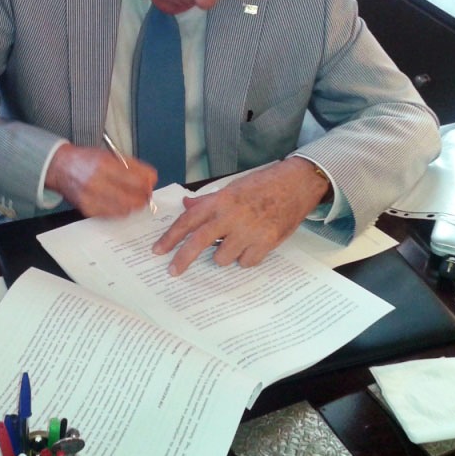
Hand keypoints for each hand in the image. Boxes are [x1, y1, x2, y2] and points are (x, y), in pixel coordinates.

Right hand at [45, 143, 155, 217]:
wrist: (61, 167)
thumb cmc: (88, 159)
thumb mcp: (110, 155)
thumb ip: (133, 166)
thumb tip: (152, 178)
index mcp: (104, 165)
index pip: (135, 181)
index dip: (147, 186)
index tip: (150, 186)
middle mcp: (96, 182)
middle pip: (131, 199)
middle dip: (142, 199)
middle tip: (144, 196)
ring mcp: (91, 198)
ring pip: (122, 210)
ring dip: (132, 207)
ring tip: (132, 200)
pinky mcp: (87, 209)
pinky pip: (111, 216)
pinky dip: (119, 211)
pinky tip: (119, 204)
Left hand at [152, 158, 327, 274]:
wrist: (296, 184)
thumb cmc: (263, 184)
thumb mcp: (232, 187)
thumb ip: (208, 201)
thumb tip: (187, 206)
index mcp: (220, 200)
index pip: (188, 220)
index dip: (170, 237)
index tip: (158, 250)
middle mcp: (231, 216)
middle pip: (199, 242)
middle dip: (183, 259)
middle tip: (173, 271)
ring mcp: (249, 231)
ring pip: (222, 258)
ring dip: (223, 255)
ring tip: (233, 243)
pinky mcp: (266, 243)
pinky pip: (245, 262)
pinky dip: (244, 258)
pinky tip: (251, 246)